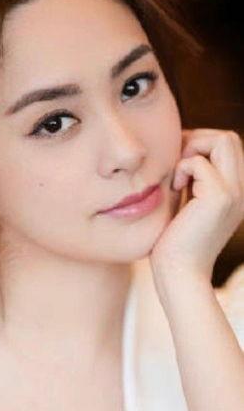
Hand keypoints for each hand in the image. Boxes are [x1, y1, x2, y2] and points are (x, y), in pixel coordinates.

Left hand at [149, 128, 243, 282]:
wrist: (178, 272)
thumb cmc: (173, 240)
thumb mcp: (188, 201)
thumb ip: (193, 178)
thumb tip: (182, 146)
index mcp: (235, 190)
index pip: (228, 144)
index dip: (200, 142)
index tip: (178, 163)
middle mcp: (241, 190)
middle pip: (229, 138)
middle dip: (197, 140)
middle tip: (178, 166)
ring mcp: (234, 193)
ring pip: (223, 140)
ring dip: (193, 149)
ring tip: (180, 176)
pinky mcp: (220, 198)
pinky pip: (199, 162)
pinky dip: (182, 168)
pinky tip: (176, 188)